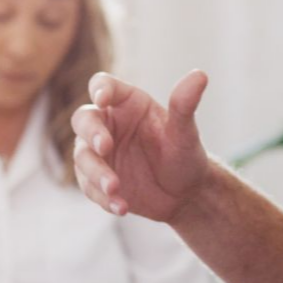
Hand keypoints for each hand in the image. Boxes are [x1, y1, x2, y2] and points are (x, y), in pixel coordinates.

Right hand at [71, 70, 210, 222]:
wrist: (185, 194)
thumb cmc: (185, 155)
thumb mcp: (185, 133)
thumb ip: (184, 106)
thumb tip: (200, 74)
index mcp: (127, 104)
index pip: (104, 86)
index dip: (100, 89)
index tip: (103, 100)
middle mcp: (108, 125)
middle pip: (83, 119)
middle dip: (91, 133)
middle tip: (105, 148)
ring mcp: (98, 154)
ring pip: (82, 156)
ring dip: (96, 172)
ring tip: (115, 188)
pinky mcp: (95, 180)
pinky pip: (89, 187)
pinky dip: (103, 198)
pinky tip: (121, 207)